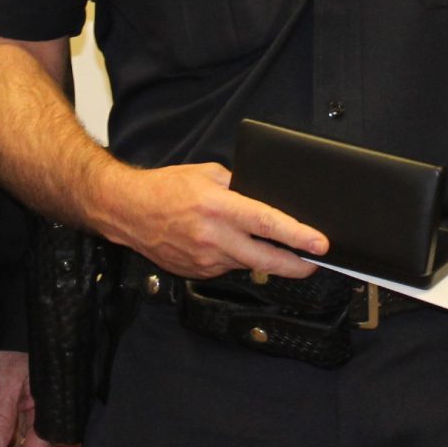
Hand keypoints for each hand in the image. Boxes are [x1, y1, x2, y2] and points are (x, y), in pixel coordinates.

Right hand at [102, 161, 326, 279]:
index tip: (319, 244)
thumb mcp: (208, 174)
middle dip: (297, 265)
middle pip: (266, 260)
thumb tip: (265, 197)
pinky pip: (228, 266)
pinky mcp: (197, 272)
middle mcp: (213, 237)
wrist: (127, 211)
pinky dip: (236, 257)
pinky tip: (228, 243)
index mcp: (219, 207)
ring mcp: (205, 259)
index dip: (298, 236)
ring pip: (248, 264)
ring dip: (263, 258)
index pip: (267, 224)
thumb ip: (239, 186)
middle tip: (315, 263)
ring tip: (269, 244)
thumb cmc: (166, 188)